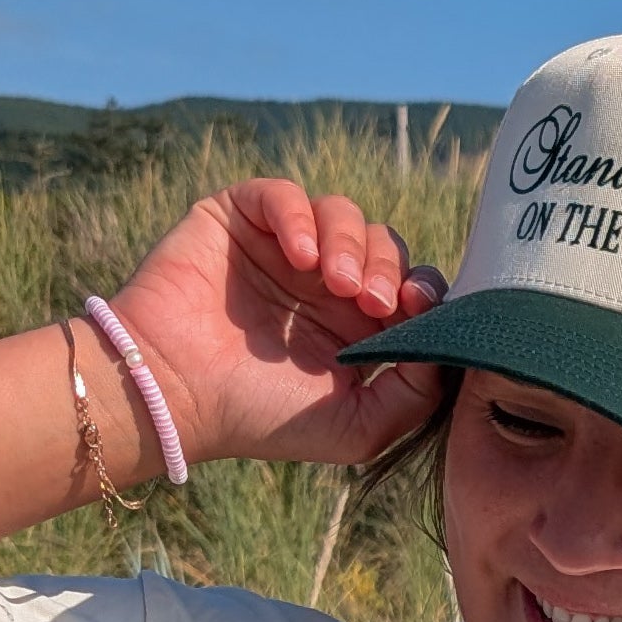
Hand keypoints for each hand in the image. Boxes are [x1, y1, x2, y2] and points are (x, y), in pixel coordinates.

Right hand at [108, 179, 444, 467]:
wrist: (175, 394)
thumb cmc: (259, 417)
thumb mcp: (357, 427)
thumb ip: (416, 394)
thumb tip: (446, 347)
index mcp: (352, 328)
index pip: (409, 287)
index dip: (422, 290)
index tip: (414, 308)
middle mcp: (320, 283)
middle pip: (383, 244)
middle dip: (388, 267)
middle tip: (371, 302)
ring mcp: (280, 248)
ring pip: (342, 212)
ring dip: (351, 242)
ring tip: (334, 283)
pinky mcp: (238, 219)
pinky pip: (283, 194)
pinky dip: (299, 216)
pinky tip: (300, 256)